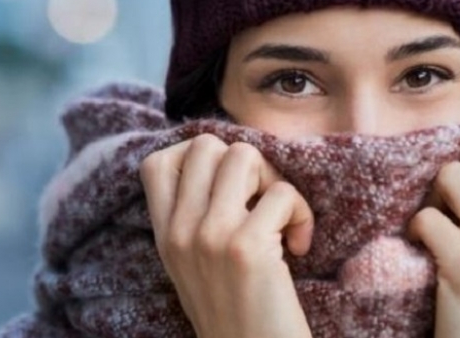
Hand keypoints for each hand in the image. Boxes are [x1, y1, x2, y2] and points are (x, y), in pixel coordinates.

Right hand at [139, 134, 314, 337]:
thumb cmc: (236, 315)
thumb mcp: (193, 266)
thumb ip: (193, 220)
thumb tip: (225, 164)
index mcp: (164, 236)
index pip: (157, 163)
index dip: (197, 158)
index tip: (227, 187)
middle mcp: (180, 231)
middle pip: (207, 145)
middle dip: (245, 165)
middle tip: (260, 202)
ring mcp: (210, 236)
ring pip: (244, 155)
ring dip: (274, 181)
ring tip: (280, 219)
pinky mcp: (247, 247)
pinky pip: (283, 193)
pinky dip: (302, 215)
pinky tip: (299, 247)